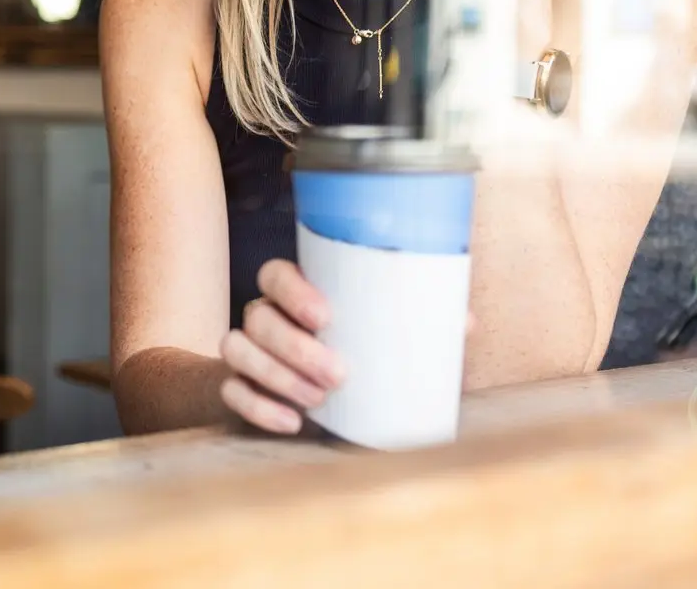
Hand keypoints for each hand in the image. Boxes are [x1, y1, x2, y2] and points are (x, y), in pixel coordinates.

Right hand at [221, 260, 479, 433]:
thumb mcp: (394, 335)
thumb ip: (423, 323)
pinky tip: (292, 422)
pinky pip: (231, 391)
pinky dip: (258, 406)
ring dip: (275, 375)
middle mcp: (265, 315)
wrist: (330, 393)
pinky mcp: (239, 385)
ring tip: (317, 401)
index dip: (293, 291)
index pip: (275, 274)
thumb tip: (465, 324)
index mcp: (296, 292)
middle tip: (338, 375)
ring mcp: (248, 350)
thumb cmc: (364, 351)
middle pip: (257, 316)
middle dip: (294, 347)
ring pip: (236, 348)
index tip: (326, 317)